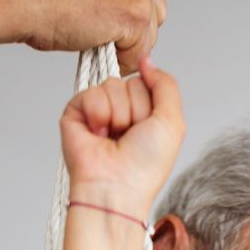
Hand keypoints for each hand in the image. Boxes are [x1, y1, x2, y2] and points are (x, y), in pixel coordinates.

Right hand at [17, 0, 167, 73]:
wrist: (26, 0)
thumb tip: (130, 16)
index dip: (133, 13)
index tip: (115, 21)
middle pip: (156, 14)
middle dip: (135, 29)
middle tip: (104, 31)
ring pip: (149, 35)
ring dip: (126, 45)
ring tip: (95, 36)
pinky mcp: (135, 14)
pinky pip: (138, 53)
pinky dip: (119, 60)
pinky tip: (95, 45)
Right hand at [59, 58, 185, 217]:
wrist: (116, 187)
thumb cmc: (144, 166)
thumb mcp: (172, 122)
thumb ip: (166, 86)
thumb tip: (147, 61)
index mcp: (144, 114)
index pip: (147, 83)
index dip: (151, 105)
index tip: (148, 130)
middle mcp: (121, 111)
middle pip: (131, 82)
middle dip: (135, 110)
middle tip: (129, 136)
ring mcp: (98, 110)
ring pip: (112, 86)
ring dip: (118, 115)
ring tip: (113, 138)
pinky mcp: (76, 112)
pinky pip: (91, 92)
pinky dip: (98, 114)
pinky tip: (98, 134)